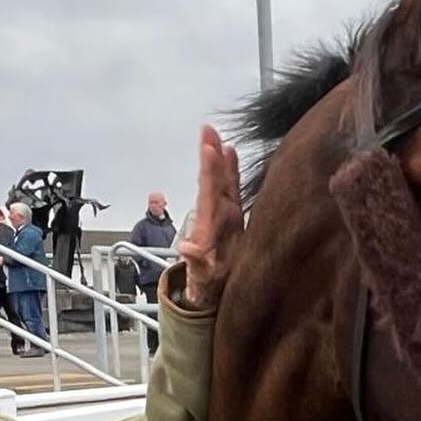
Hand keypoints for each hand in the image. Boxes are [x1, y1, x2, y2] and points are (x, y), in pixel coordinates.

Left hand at [178, 124, 242, 309]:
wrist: (212, 291)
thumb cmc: (208, 284)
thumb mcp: (203, 276)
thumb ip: (197, 261)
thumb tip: (187, 248)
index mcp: (209, 226)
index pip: (208, 193)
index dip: (209, 172)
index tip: (209, 149)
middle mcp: (215, 216)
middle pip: (212, 181)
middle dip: (210, 155)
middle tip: (207, 130)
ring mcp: (224, 215)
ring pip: (220, 181)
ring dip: (219, 158)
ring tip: (217, 134)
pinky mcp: (233, 217)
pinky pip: (232, 189)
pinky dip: (232, 170)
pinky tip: (231, 151)